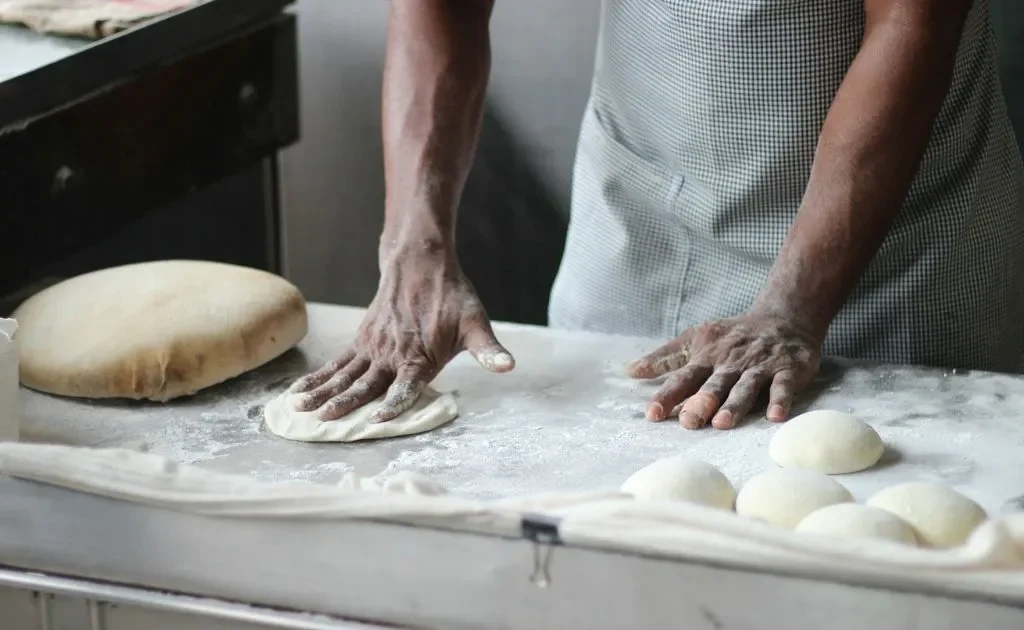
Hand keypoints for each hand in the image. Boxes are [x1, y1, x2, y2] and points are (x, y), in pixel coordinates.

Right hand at [288, 248, 513, 422]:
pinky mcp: (362, 341)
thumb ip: (489, 350)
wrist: (421, 262)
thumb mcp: (476, 323)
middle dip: (345, 404)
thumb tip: (508, 366)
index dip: (393, 404)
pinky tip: (299, 392)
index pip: (405, 386)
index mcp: (420, 357)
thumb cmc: (452, 297)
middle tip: (324, 421)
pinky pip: (337, 363)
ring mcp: (373, 348)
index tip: (377, 419)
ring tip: (301, 410)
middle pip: (366, 384)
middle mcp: (392, 355)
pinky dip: (318, 377)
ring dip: (322, 392)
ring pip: (344, 375)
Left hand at [626, 313, 821, 429]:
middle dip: (701, 402)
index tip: (652, 414)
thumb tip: (631, 371)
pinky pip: (783, 386)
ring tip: (723, 423)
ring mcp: (760, 366)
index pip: (684, 377)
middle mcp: (731, 362)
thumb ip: (666, 357)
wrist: (784, 316)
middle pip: (714, 384)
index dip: (668, 395)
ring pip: (745, 387)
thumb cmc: (733, 335)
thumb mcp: (696, 339)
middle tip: (688, 422)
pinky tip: (775, 416)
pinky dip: (780, 400)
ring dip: (734, 404)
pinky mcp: (788, 370)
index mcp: (708, 356)